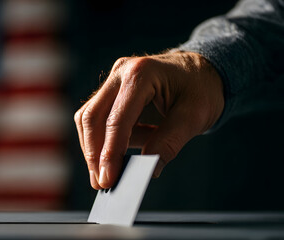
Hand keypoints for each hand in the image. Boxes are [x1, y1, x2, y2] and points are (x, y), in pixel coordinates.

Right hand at [74, 51, 223, 189]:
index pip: (116, 119)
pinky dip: (103, 139)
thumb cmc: (201, 89)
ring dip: (94, 148)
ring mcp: (113, 80)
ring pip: (88, 118)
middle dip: (94, 153)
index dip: (110, 152)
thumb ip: (169, 142)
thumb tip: (148, 170)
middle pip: (92, 117)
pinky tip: (119, 155)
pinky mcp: (111, 91)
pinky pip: (96, 117)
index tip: (108, 179)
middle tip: (100, 183)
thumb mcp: (194, 117)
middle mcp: (121, 72)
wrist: (202, 71)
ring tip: (105, 174)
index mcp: (141, 73)